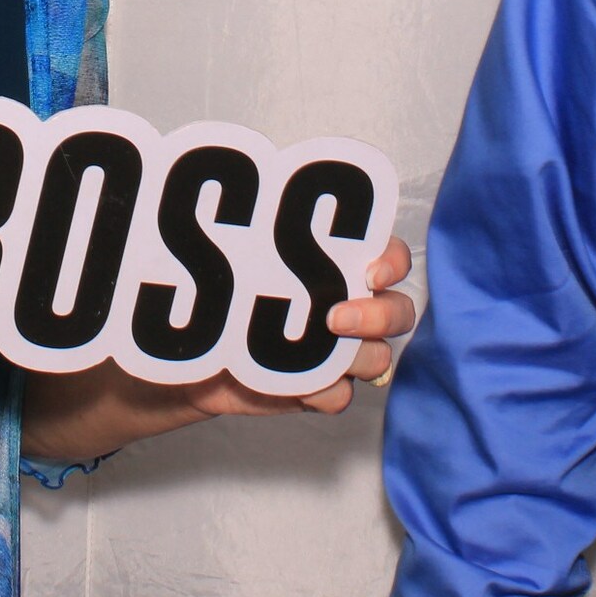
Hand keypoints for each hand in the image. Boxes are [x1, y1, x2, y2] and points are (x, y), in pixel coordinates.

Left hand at [186, 233, 420, 421]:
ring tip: (316, 354)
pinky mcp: (323, 389)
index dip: (392, 262)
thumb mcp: (235, 262)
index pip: (391, 257)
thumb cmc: (225, 296)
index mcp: (345, 268)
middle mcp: (354, 309)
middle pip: (398, 311)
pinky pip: (342, 395)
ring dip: (356, 357)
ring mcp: (342, 352)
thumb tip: (227, 201)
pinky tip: (299, 386)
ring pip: (378, 356)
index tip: (370, 272)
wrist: (198, 357)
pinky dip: (325, 392)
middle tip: (336, 319)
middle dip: (379, 316)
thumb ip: (252, 244)